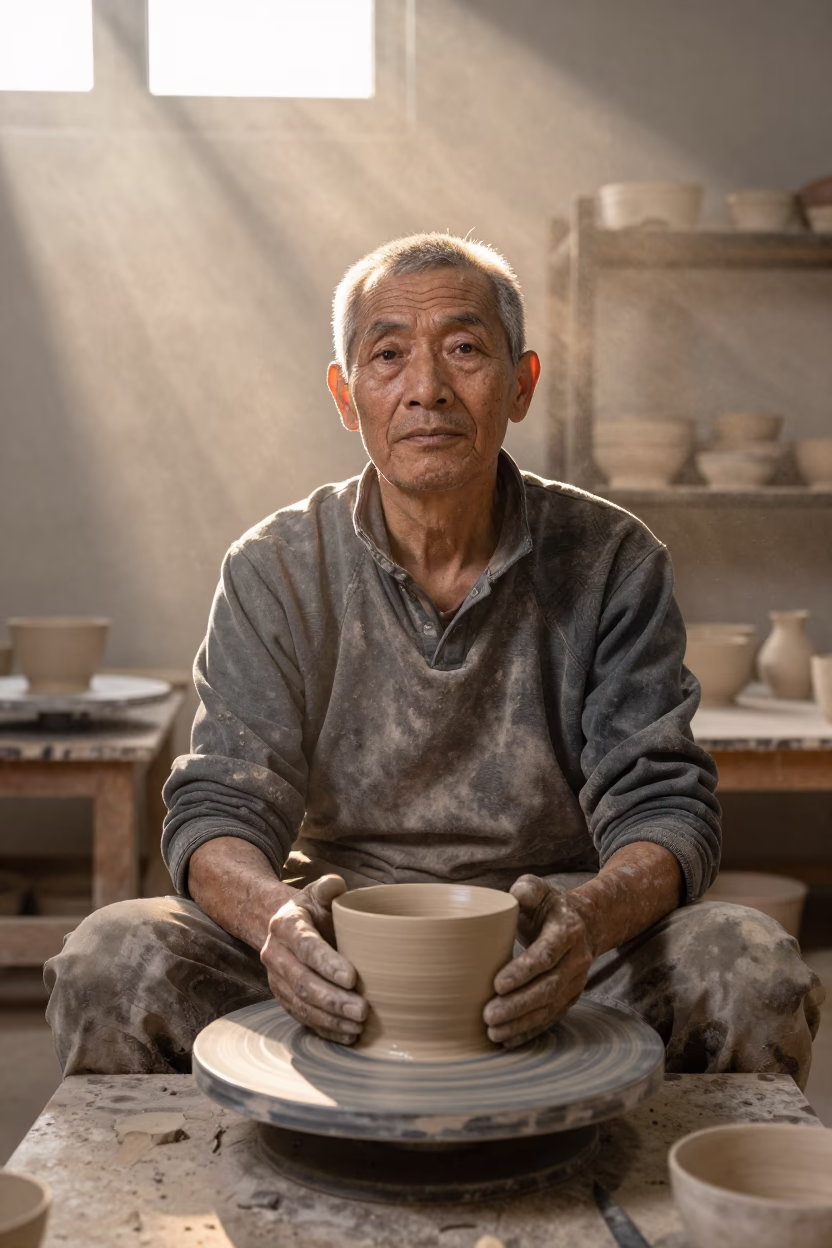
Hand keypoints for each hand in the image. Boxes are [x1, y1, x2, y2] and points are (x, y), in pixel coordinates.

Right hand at [260, 874, 367, 1043]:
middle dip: (332, 999)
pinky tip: (347, 1035)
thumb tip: (338, 886)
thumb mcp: (317, 892)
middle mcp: (275, 954)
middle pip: (302, 982)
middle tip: (362, 1010)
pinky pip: (301, 1017)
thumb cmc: (311, 909)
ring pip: (300, 1004)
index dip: (328, 964)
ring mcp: (276, 979)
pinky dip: (324, 1029)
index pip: (306, 947)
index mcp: (286, 925)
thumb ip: (328, 888)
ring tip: (357, 1026)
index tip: (353, 978)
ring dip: (329, 1019)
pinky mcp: (282, 997)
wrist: (284, 926)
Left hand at [483, 874, 593, 1047]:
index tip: (497, 984)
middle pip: (547, 987)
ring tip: (493, 1032)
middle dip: (517, 1005)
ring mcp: (575, 982)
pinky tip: (508, 1041)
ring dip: (521, 1023)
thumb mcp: (540, 890)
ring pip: (549, 1008)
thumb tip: (513, 896)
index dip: (523, 971)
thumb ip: (527, 889)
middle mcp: (576, 960)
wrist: (585, 924)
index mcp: (567, 930)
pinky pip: (551, 1018)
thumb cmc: (550, 907)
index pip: (546, 954)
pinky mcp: (570, 997)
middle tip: (488, 1015)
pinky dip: (530, 1031)